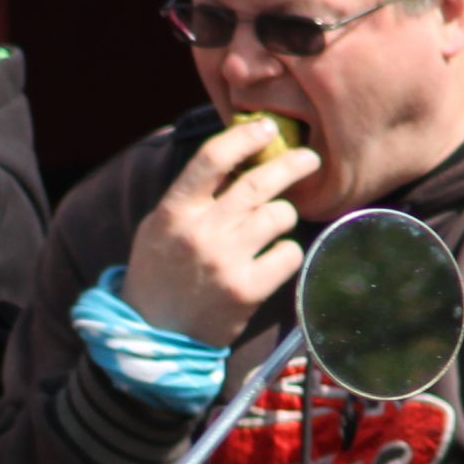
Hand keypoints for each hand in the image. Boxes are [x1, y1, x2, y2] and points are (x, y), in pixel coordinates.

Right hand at [115, 117, 319, 344]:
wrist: (154, 336)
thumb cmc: (160, 273)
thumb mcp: (161, 226)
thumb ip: (193, 195)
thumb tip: (238, 156)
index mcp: (175, 211)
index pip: (212, 158)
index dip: (245, 137)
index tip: (267, 128)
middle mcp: (200, 232)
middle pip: (258, 182)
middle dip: (292, 164)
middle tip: (309, 159)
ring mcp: (225, 262)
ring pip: (279, 216)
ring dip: (285, 214)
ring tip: (277, 222)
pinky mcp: (247, 290)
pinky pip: (288, 254)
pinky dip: (288, 252)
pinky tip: (275, 257)